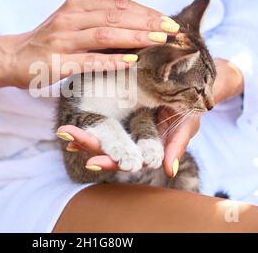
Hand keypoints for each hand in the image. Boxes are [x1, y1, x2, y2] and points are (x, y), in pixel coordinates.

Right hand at [0, 0, 179, 87]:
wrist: (13, 57)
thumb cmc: (49, 42)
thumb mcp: (72, 24)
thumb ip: (98, 22)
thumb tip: (138, 28)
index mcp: (76, 5)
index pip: (117, 4)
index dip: (145, 11)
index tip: (167, 19)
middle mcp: (69, 18)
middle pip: (115, 16)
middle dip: (147, 22)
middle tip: (171, 30)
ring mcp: (62, 40)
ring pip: (104, 34)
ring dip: (135, 37)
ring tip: (158, 40)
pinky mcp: (57, 63)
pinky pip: (88, 60)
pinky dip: (111, 60)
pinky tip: (131, 60)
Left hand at [56, 58, 243, 176]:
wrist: (193, 86)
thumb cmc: (191, 108)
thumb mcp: (187, 124)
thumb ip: (176, 145)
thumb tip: (167, 171)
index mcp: (144, 147)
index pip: (124, 158)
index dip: (109, 161)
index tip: (91, 163)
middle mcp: (131, 138)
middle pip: (106, 146)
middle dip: (86, 144)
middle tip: (66, 138)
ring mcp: (124, 123)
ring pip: (100, 133)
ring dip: (81, 134)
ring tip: (64, 132)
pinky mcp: (119, 106)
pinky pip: (101, 115)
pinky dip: (87, 116)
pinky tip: (71, 117)